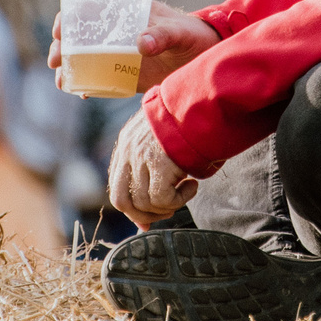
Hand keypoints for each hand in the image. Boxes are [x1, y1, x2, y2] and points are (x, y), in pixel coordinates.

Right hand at [50, 0, 220, 93]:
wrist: (207, 57)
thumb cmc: (194, 34)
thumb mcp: (180, 31)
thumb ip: (163, 34)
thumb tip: (141, 43)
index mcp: (126, 12)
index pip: (89, 8)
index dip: (69, 17)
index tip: (59, 30)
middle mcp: (117, 32)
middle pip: (79, 35)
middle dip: (61, 46)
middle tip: (55, 60)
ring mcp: (119, 54)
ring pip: (84, 58)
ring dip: (69, 68)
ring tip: (63, 82)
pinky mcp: (125, 74)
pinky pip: (99, 79)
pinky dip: (87, 85)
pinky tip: (83, 94)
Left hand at [107, 111, 196, 227]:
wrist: (202, 103)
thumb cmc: (187, 121)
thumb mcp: (161, 139)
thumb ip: (150, 165)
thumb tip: (150, 201)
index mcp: (127, 144)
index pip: (118, 188)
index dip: (132, 208)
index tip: (148, 218)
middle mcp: (128, 152)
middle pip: (122, 201)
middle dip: (143, 215)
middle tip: (166, 212)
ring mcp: (142, 158)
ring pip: (144, 203)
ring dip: (167, 206)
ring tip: (185, 191)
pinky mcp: (159, 164)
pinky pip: (163, 199)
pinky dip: (180, 200)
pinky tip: (192, 186)